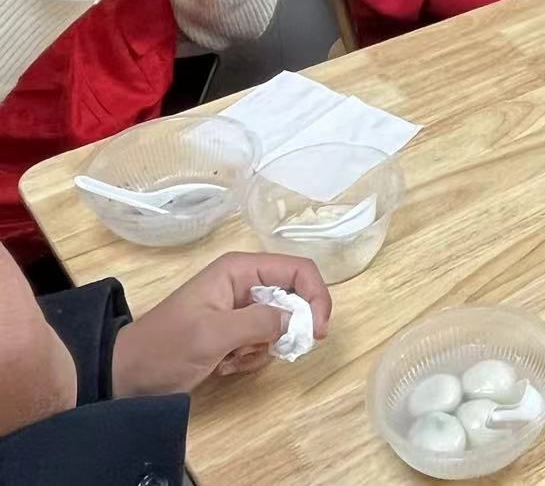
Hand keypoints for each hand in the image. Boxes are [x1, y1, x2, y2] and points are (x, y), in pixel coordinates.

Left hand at [111, 252, 331, 397]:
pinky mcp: (233, 332)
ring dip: (263, 348)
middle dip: (285, 329)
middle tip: (272, 351)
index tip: (318, 332)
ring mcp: (239, 309)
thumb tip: (298, 320)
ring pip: (280, 324)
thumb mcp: (213, 335)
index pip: (298, 270)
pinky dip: (251, 357)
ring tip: (231, 359)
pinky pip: (263, 342)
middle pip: (293, 297)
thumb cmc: (165, 349)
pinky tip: (224, 366)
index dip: (316, 296)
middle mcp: (244, 283)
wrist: (125, 377)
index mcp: (239, 270)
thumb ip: (259, 322)